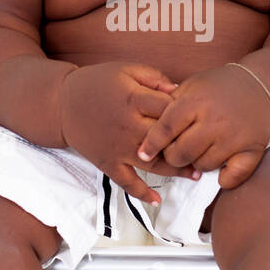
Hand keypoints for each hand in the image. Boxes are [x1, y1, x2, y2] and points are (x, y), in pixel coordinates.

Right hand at [59, 62, 200, 205]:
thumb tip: (178, 90)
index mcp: (134, 100)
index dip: (187, 113)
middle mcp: (128, 126)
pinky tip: (157, 200)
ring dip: (176, 171)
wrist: (61, 103)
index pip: (169, 109)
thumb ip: (154, 77)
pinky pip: (126, 181)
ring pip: (153, 163)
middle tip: (208, 150)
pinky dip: (141, 193)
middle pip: (166, 140)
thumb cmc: (97, 83)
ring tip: (195, 174)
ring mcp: (118, 148)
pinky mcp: (107, 163)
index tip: (199, 117)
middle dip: (188, 145)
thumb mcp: (125, 69)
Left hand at [135, 64, 269, 190]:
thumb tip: (146, 129)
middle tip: (177, 151)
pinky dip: (224, 178)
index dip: (151, 145)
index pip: (165, 129)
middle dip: (173, 156)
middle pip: (180, 153)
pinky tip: (220, 170)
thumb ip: (169, 105)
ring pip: (202, 166)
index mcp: (196, 102)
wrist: (261, 84)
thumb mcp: (191, 85)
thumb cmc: (220, 86)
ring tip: (201, 151)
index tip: (143, 154)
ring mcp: (234, 137)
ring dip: (197, 164)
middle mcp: (214, 121)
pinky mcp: (252, 149)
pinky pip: (232, 176)